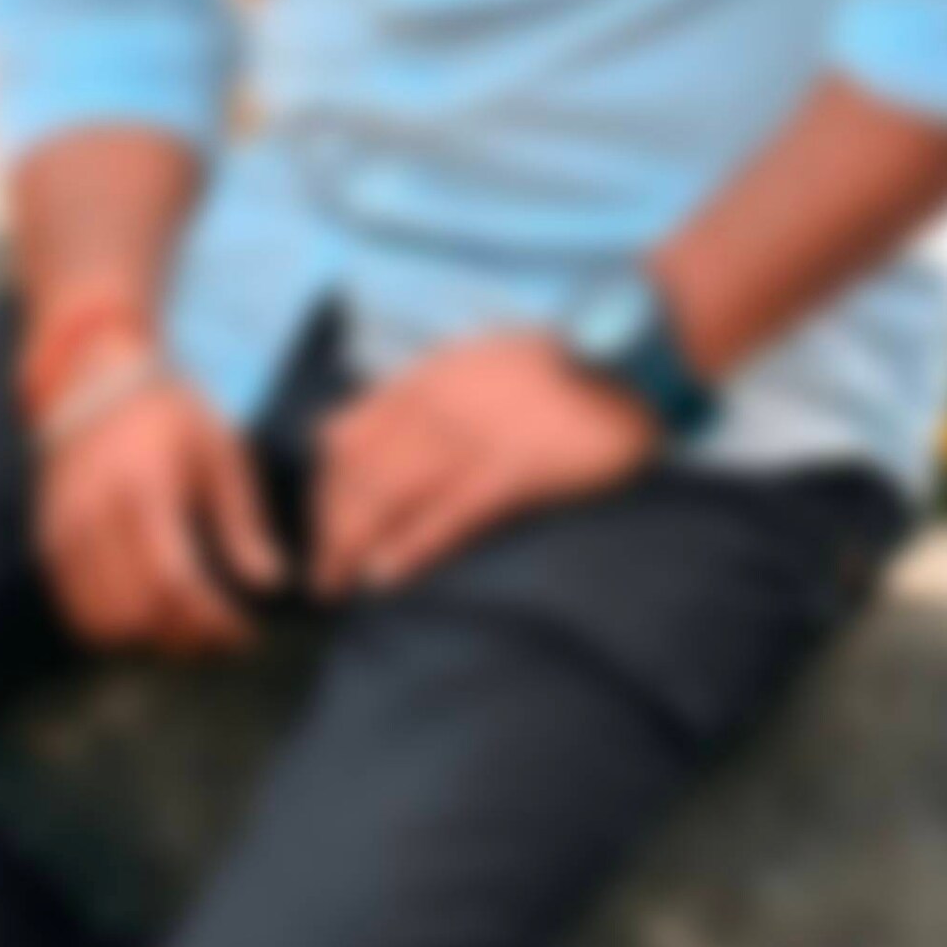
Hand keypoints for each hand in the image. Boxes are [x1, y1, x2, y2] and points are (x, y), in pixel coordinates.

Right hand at [34, 371, 284, 655]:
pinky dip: (113, 631)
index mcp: (145, 487)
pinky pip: (76, 612)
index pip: (175, 582)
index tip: (245, 633)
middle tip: (221, 637)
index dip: (211, 620)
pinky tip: (148, 618)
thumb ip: (242, 522)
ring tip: (188, 631)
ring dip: (149, 641)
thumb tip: (270, 585)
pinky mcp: (48, 544)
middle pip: (138, 613)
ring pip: (103, 623)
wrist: (94, 381)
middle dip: (186, 638)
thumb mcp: (219, 452)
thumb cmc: (169, 416)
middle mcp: (96, 514)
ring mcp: (64, 532)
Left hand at [311, 329, 661, 597]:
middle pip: (358, 474)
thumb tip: (375, 433)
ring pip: (390, 495)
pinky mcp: (515, 469)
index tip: (321, 529)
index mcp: (427, 378)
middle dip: (329, 529)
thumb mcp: (473, 363)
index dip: (323, 490)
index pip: (345, 437)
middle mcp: (438, 404)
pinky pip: (448, 514)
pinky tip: (387, 577)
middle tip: (322, 578)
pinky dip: (411, 546)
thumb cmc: (555, 369)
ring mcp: (475, 436)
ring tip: (338, 587)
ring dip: (353, 545)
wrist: (625, 358)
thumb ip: (424, 394)